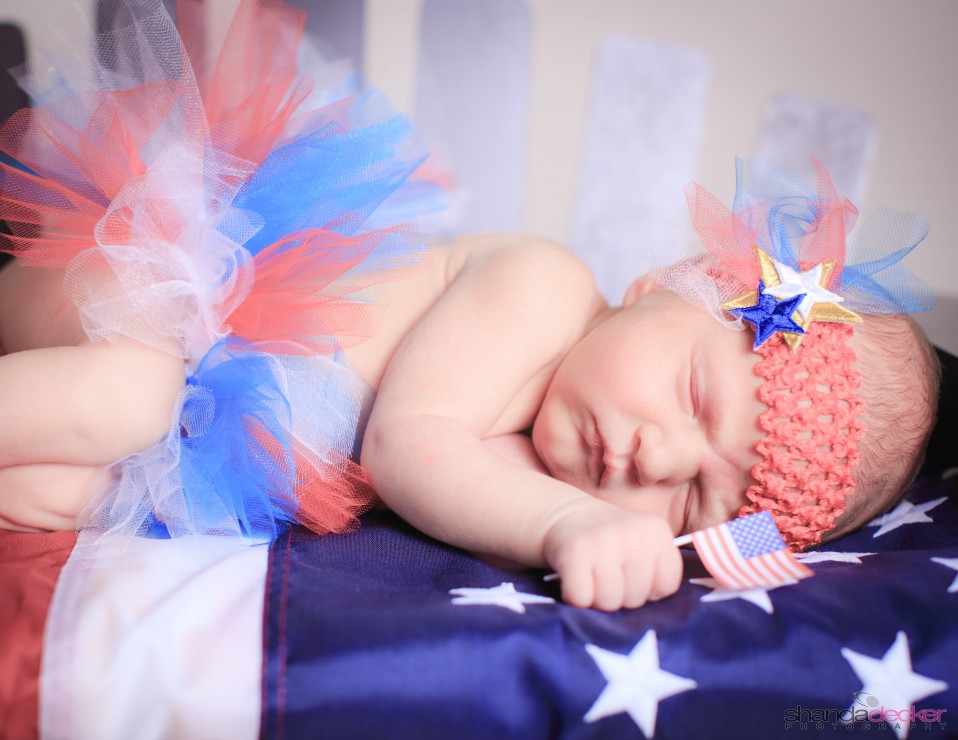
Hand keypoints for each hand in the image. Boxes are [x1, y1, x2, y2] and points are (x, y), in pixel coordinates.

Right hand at [543, 501, 682, 610]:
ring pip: (609, 602)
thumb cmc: (610, 540)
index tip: (634, 574)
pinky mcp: (575, 552)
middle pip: (637, 598)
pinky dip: (575, 596)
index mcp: (657, 531)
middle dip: (621, 595)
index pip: (667, 585)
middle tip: (608, 574)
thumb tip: (659, 606)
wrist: (566, 515)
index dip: (649, 588)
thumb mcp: (644, 542)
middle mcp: (632, 534)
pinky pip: (581, 598)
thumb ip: (659, 569)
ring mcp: (603, 542)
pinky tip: (576, 578)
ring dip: (597, 598)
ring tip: (592, 576)